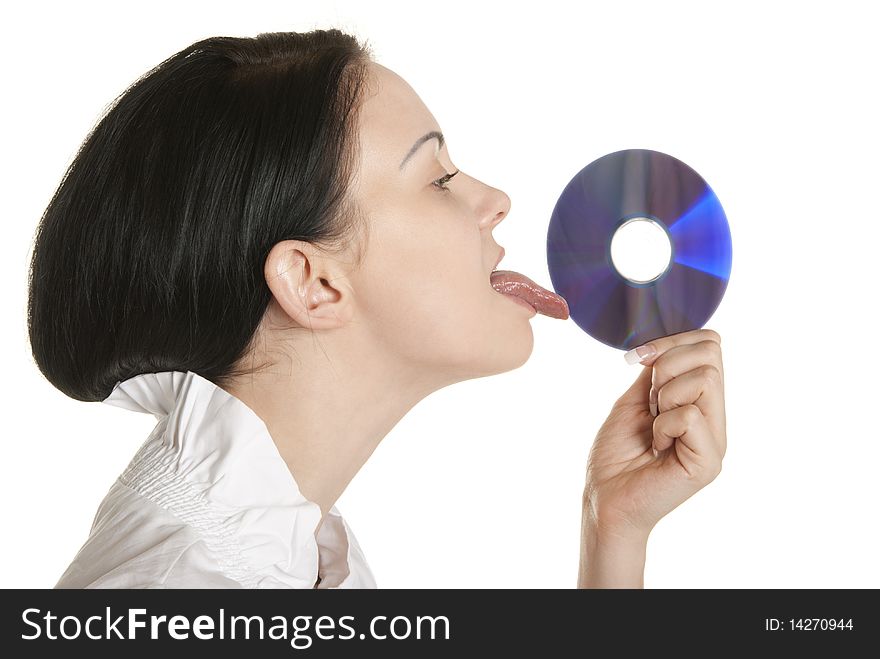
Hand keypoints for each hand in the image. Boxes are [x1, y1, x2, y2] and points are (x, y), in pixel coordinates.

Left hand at [578, 329, 725, 586]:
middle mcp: (715, 419)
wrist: (604, 498)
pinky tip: (657, 447)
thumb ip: (657, 373)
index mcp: (700, 402)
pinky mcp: (710, 459)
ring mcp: (716, 440)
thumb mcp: (634, 401)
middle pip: (711, 354)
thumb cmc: (615, 456)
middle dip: (666, 366)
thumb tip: (670, 343)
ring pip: (704, 379)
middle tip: (649, 403)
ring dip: (664, 397)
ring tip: (654, 428)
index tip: (638, 359)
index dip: (674, 340)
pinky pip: (689, 415)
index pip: (711, 346)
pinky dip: (662, 425)